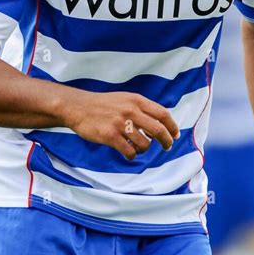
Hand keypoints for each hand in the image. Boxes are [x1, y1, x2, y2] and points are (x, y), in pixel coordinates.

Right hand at [59, 89, 179, 159]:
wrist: (78, 107)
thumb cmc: (103, 104)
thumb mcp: (125, 99)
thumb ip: (142, 108)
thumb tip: (161, 123)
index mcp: (136, 100)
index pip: (163, 114)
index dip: (172, 126)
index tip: (175, 135)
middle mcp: (130, 111)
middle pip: (158, 130)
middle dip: (166, 141)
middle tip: (167, 147)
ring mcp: (120, 124)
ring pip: (145, 143)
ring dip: (145, 149)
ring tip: (139, 148)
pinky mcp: (110, 136)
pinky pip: (130, 151)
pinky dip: (132, 155)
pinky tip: (128, 153)